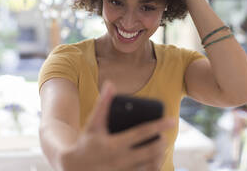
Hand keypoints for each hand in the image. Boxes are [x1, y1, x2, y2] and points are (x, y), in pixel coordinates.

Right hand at [60, 81, 174, 170]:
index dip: (159, 125)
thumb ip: (103, 104)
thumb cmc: (85, 142)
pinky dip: (152, 169)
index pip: (142, 133)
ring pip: (150, 166)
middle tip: (163, 137)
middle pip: (151, 151)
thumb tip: (110, 83)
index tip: (172, 120)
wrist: (74, 168)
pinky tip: (154, 162)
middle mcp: (120, 161)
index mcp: (114, 144)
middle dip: (161, 143)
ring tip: (160, 148)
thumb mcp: (93, 124)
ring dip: (159, 157)